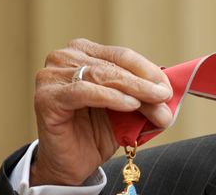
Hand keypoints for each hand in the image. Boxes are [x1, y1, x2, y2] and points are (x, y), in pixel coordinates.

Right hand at [29, 38, 172, 185]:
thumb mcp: (127, 107)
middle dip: (145, 84)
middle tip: (166, 98)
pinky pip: (85, 92)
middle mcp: (65, 57)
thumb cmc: (97, 130)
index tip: (169, 87)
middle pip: (114, 66)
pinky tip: (130, 105)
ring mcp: (51, 76)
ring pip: (102, 76)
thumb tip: (169, 92)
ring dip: (134, 90)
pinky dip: (111, 97)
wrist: (72, 163)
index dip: (149, 70)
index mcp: (84, 52)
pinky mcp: (46, 97)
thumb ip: (144, 95)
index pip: (123, 55)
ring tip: (155, 103)